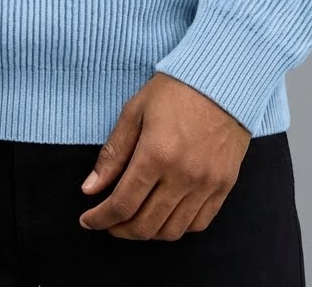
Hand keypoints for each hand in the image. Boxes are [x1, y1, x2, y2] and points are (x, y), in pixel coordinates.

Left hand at [78, 72, 250, 240]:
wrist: (221, 79)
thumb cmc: (175, 90)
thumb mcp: (135, 112)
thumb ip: (113, 153)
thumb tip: (90, 188)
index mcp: (156, 154)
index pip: (122, 205)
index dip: (100, 219)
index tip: (88, 220)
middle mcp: (183, 175)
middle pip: (145, 225)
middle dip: (119, 229)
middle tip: (107, 221)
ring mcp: (206, 184)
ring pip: (171, 231)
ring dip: (147, 232)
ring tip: (133, 219)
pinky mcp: (224, 186)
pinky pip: (198, 223)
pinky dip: (177, 227)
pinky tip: (164, 215)